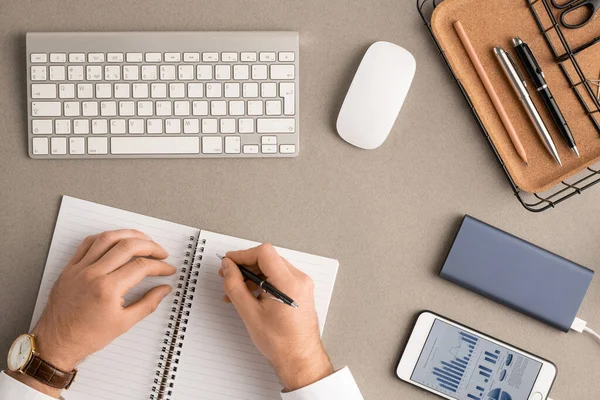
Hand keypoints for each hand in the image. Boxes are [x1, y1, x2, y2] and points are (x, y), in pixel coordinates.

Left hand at [11, 230, 175, 396]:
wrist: (56, 343)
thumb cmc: (87, 336)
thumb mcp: (124, 324)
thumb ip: (148, 303)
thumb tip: (164, 289)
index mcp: (108, 289)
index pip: (141, 266)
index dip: (160, 266)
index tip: (168, 269)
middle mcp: (93, 274)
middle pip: (127, 246)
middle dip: (150, 246)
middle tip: (161, 253)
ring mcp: (80, 268)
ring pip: (108, 238)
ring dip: (129, 235)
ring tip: (143, 239)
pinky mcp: (70, 268)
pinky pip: (88, 243)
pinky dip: (105, 237)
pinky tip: (116, 240)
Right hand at [219, 244, 333, 391]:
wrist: (300, 358)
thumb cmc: (281, 342)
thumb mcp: (250, 313)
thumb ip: (235, 286)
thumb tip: (228, 268)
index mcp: (289, 283)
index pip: (264, 253)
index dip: (242, 255)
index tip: (229, 262)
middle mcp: (299, 280)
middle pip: (267, 259)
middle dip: (245, 266)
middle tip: (228, 275)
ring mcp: (301, 285)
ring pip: (272, 267)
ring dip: (252, 275)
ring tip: (236, 290)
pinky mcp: (299, 290)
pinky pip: (278, 277)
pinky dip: (262, 282)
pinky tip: (249, 294)